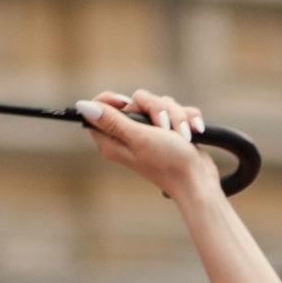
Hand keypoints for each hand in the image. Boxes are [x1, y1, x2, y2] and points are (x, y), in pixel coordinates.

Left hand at [86, 87, 221, 207]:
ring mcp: (149, 133)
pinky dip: (187, 119)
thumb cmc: (169, 162)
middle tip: (163, 127)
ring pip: (159, 103)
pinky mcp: (168, 132)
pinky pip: (176, 111)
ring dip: (176, 116)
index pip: (99, 108)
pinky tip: (193, 132)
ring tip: (182, 135)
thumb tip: (82, 106)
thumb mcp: (139, 138)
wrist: (199, 182)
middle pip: (135, 101)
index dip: (113, 100)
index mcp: (113, 140)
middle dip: (156, 108)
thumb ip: (112, 121)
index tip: (127, 104)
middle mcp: (129, 135)